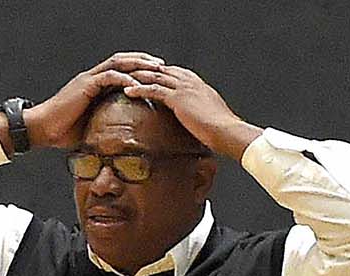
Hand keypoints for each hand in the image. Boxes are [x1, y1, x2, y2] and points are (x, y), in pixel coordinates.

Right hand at [23, 53, 168, 149]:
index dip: (139, 69)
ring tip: (155, 70)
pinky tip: (138, 85)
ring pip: (119, 63)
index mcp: (95, 85)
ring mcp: (89, 80)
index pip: (121, 69)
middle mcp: (93, 77)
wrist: (43, 129)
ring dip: (138, 65)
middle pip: (123, 61)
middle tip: (162, 66)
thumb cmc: (62, 132)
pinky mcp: (85, 85)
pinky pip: (109, 77)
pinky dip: (125, 79)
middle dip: (143, 61)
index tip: (156, 75)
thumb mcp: (90, 127)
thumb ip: (104, 125)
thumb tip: (119, 140)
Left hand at [122, 65, 260, 158]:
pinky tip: (127, 90)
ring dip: (138, 75)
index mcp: (198, 84)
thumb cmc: (221, 131)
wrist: (227, 132)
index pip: (175, 72)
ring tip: (123, 77)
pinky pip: (154, 90)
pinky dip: (139, 88)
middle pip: (163, 70)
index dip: (160, 72)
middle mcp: (190, 82)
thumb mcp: (209, 118)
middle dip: (145, 69)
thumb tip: (195, 124)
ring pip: (156, 76)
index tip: (147, 74)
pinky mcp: (178, 98)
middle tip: (129, 71)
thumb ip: (199, 115)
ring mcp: (184, 88)